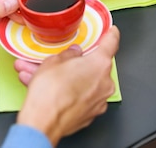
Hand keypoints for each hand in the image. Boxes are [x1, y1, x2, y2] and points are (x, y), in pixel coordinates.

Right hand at [15, 26, 119, 145]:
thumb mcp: (53, 61)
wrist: (42, 123)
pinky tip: (51, 91)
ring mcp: (98, 101)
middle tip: (60, 60)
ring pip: (83, 83)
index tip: (113, 32)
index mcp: (99, 64)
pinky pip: (80, 97)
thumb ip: (68, 54)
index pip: (111, 43)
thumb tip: (73, 54)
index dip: (111, 35)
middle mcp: (104, 83)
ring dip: (66, 79)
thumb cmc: (49, 93)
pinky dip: (68, 93)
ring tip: (43, 77)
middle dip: (75, 63)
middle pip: (93, 66)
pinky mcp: (90, 114)